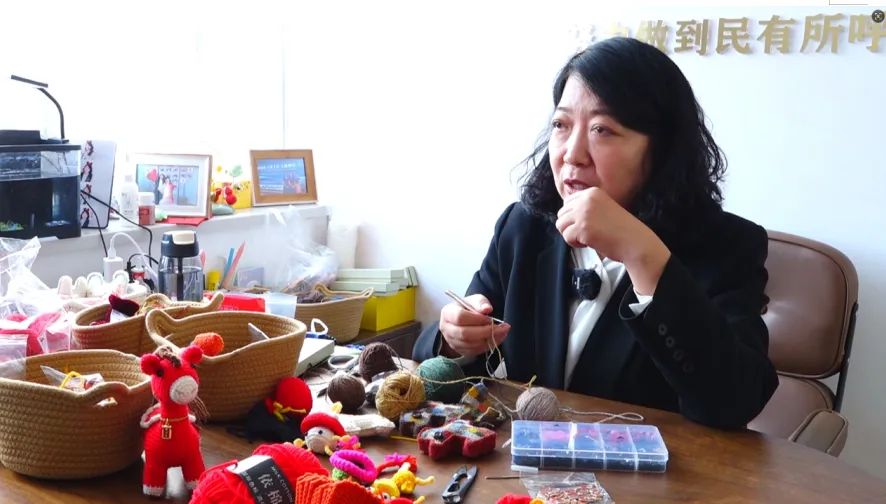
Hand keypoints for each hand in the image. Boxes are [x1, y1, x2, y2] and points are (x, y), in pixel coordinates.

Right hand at [439, 294, 509, 357]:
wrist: (461, 320)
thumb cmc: (467, 308)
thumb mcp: (474, 300)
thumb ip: (480, 302)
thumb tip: (487, 309)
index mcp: (448, 313)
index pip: (460, 317)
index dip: (477, 319)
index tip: (490, 318)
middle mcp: (446, 328)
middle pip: (465, 334)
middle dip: (486, 332)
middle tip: (502, 328)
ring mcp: (451, 341)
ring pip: (470, 344)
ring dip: (489, 339)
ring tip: (502, 332)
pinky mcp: (459, 350)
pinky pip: (474, 351)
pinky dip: (487, 346)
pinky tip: (496, 338)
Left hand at [555, 187, 670, 294]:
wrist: (634, 241)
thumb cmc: (620, 229)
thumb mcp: (602, 208)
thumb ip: (585, 207)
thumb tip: (563, 215)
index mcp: (592, 192)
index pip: (567, 203)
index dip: (574, 217)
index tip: (589, 223)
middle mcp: (586, 199)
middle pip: (561, 214)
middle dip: (571, 226)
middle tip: (588, 232)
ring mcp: (584, 213)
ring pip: (560, 225)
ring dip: (571, 235)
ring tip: (588, 237)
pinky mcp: (582, 228)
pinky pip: (566, 237)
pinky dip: (575, 243)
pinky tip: (590, 242)